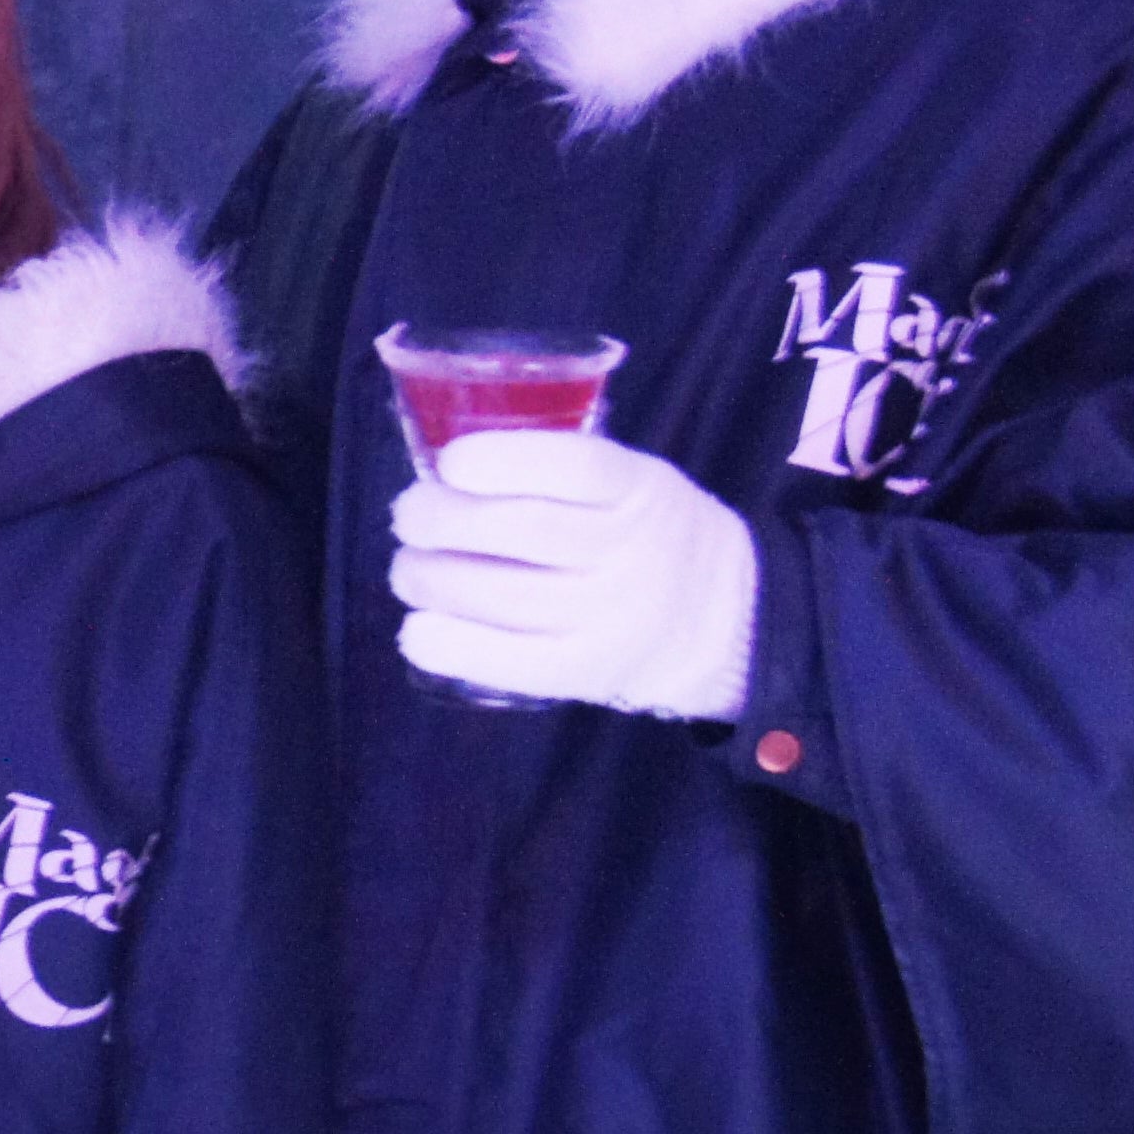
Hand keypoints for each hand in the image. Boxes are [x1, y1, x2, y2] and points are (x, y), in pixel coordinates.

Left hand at [391, 428, 757, 720]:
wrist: (725, 620)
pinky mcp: (592, 672)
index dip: (502, 461)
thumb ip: (559, 472)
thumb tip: (440, 473)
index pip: (575, 467)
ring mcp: (614, 618)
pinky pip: (514, 664)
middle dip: (441, 518)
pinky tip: (416, 632)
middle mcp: (633, 553)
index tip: (448, 462)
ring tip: (408, 571)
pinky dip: (453, 648)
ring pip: (504, 595)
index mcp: (640, 490)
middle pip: (522, 530)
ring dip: (431, 580)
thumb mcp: (631, 482)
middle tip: (408, 515)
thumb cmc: (644, 534)